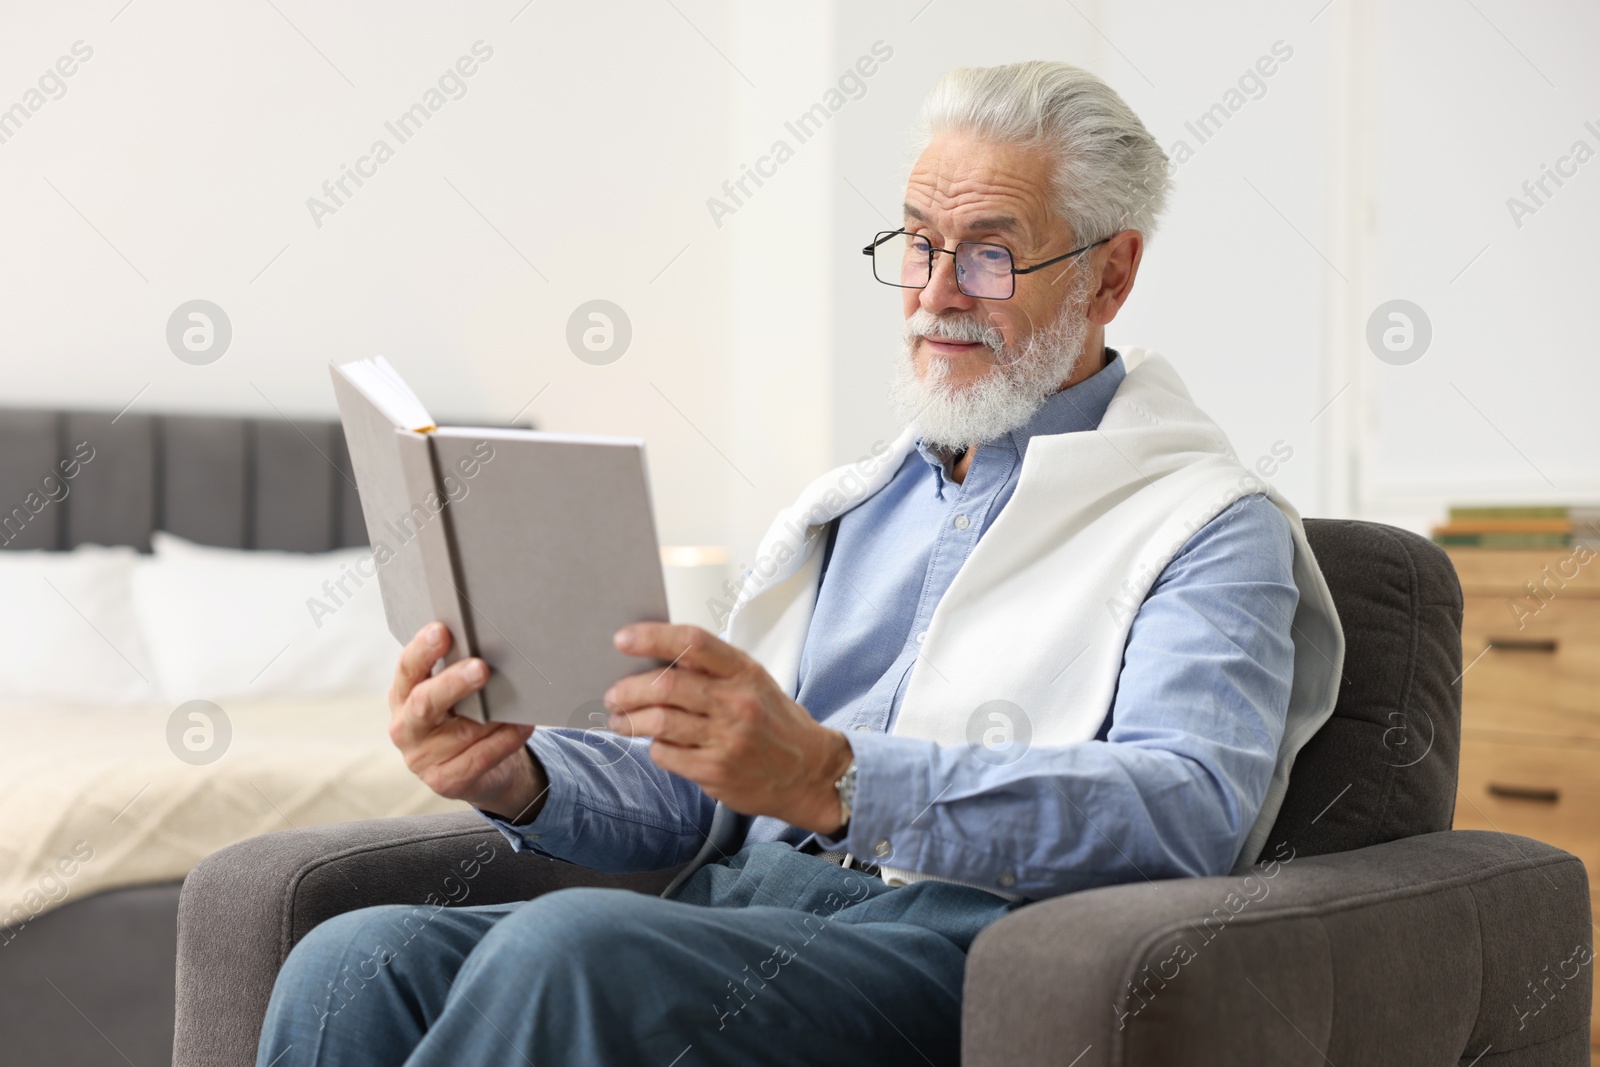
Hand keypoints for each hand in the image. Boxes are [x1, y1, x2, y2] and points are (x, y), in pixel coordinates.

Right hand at [388, 622, 547, 821]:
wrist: (477, 771)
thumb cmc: (466, 717)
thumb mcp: (455, 695)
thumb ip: (459, 672)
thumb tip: (491, 644)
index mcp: (402, 695)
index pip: (408, 668)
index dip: (422, 650)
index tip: (442, 630)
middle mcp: (405, 727)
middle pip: (425, 702)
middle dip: (454, 683)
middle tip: (481, 668)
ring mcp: (421, 759)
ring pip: (460, 733)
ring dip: (491, 716)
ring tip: (517, 700)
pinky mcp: (443, 781)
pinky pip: (479, 758)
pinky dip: (504, 740)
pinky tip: (522, 726)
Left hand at [604, 623, 853, 835]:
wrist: (810, 772)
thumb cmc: (775, 723)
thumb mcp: (754, 684)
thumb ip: (713, 671)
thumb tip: (656, 659)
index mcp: (744, 672)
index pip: (693, 643)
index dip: (652, 637)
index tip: (622, 640)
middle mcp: (736, 702)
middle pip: (666, 686)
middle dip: (628, 689)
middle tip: (614, 695)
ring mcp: (726, 739)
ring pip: (659, 722)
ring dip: (630, 720)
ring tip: (620, 720)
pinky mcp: (715, 771)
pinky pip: (666, 755)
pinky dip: (653, 747)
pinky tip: (655, 745)